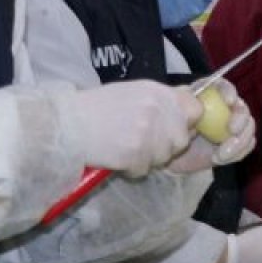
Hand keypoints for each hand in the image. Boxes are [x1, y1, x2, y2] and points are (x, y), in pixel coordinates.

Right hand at [73, 80, 197, 175]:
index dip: (187, 122)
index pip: (195, 110)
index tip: (174, 127)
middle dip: (166, 146)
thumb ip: (161, 101)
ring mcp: (148, 134)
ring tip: (126, 148)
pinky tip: (116, 157)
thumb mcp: (134, 93)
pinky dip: (131, 169)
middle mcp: (158, 111)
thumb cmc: (96, 108)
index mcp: (159, 93)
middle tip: (143, 143)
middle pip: (181, 139)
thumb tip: (188, 106)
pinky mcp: (135, 155)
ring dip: (148, 158)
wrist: (65, 124)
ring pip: (164, 157)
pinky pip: (144, 170)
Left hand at [168, 80, 255, 172]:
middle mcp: (223, 108)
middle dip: (241, 119)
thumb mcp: (172, 116)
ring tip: (222, 154)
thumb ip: (185, 107)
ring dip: (240, 141)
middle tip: (231, 131)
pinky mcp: (235, 143)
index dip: (228, 91)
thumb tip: (199, 104)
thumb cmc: (168, 131)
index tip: (229, 102)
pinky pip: (248, 144)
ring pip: (249, 127)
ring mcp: (231, 126)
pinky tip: (220, 158)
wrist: (169, 156)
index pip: (222, 86)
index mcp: (206, 96)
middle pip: (241, 107)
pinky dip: (238, 152)